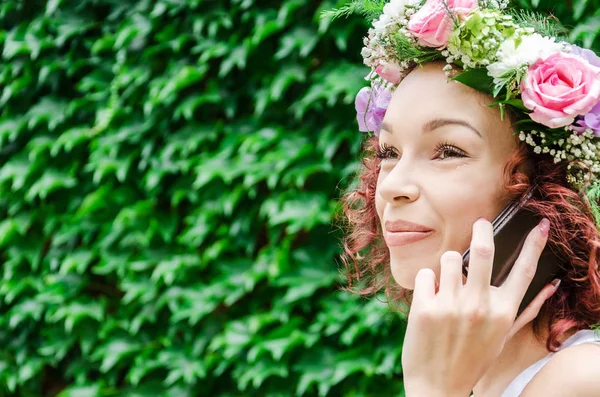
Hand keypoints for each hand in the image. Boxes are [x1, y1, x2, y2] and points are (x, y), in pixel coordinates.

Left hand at [401, 218, 560, 396]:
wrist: (437, 386)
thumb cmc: (471, 359)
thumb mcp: (502, 336)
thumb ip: (526, 309)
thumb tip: (551, 285)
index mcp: (503, 313)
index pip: (524, 271)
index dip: (535, 244)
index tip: (541, 225)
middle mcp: (479, 306)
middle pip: (483, 250)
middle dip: (482, 230)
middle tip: (481, 223)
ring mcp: (451, 306)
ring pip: (447, 259)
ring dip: (446, 266)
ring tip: (446, 286)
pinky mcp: (425, 308)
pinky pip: (425, 274)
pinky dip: (426, 282)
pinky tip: (428, 299)